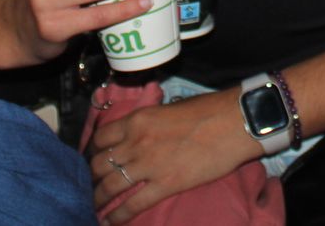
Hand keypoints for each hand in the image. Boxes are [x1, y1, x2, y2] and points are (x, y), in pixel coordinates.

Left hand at [88, 87, 259, 222]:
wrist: (232, 122)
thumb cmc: (207, 110)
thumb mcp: (169, 109)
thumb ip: (150, 123)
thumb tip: (145, 134)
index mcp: (137, 120)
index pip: (101, 137)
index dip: (94, 151)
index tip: (94, 159)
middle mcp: (136, 142)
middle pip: (100, 163)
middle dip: (93, 177)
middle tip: (93, 185)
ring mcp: (149, 165)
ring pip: (110, 186)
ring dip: (98, 199)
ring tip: (93, 207)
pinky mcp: (165, 185)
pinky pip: (132, 204)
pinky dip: (117, 216)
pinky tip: (109, 222)